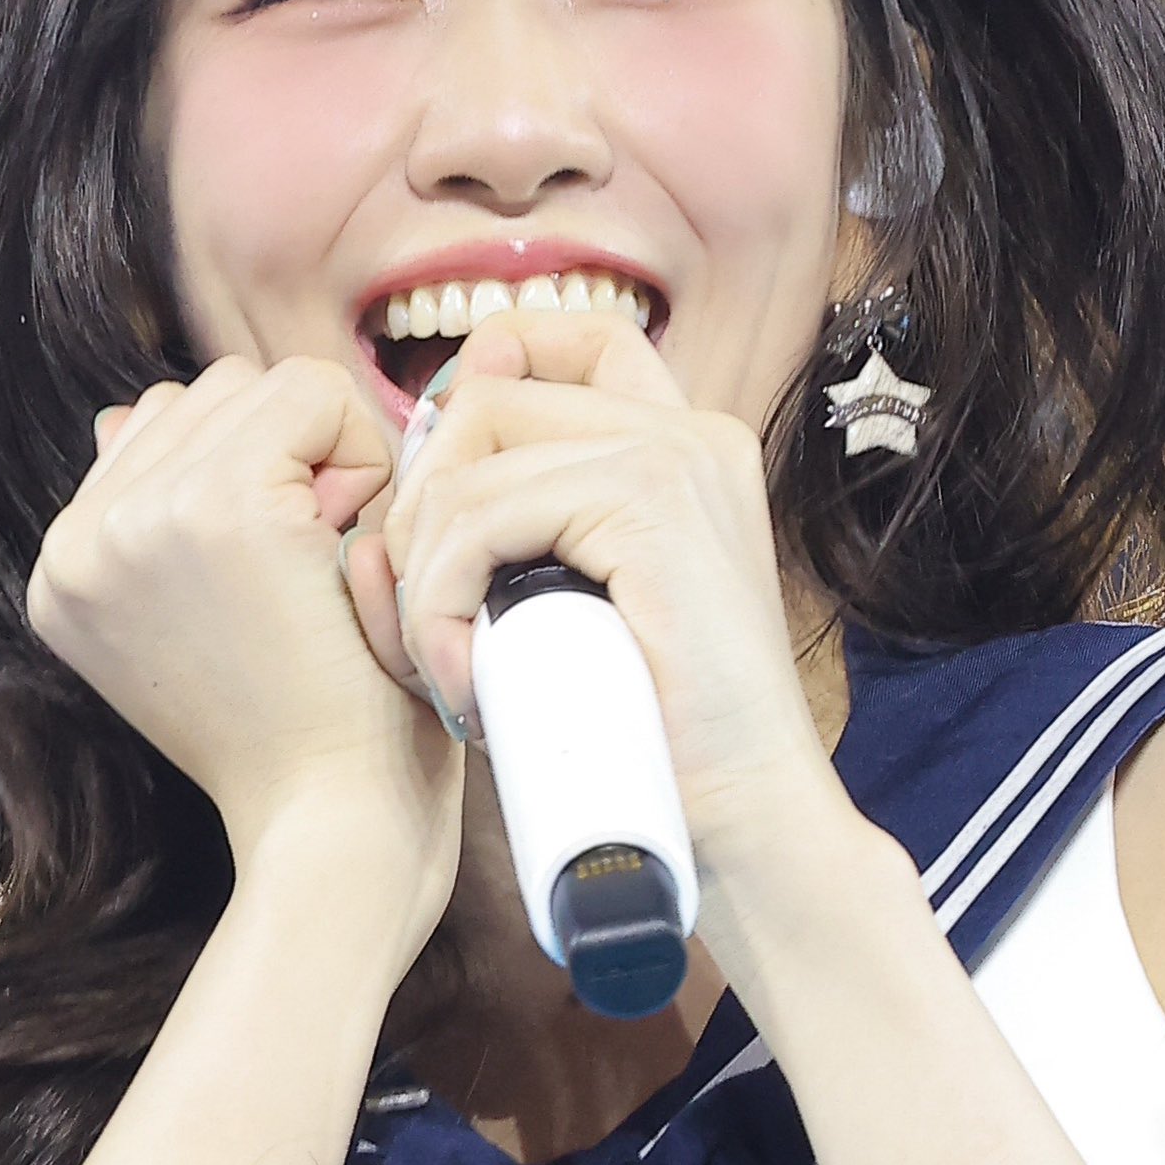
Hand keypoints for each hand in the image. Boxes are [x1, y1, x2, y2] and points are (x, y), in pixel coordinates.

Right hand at [27, 356, 458, 937]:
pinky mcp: (218, 506)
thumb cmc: (300, 733)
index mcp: (66, 568)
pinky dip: (363, 458)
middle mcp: (78, 541)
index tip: (276, 586)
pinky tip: (351, 554)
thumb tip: (124, 420)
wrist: (334, 822)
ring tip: (324, 568)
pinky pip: (313, 392)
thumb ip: (154, 519)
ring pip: (254, 384)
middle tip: (311, 579)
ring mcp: (138, 518)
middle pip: (202, 396)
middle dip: (281, 461)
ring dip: (321, 458)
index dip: (250, 484)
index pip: (159, 431)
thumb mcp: (194, 626)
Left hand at [367, 314, 838, 884]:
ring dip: (422, 574)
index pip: (563, 341)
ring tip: (446, 671)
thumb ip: (529, 535)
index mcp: (688, 448)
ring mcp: (676, 457)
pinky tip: (465, 684)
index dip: (475, 388)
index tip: (436, 502)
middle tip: (418, 620)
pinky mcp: (649, 503)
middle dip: (421, 504)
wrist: (747, 823)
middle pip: (490, 394)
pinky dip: (440, 604)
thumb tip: (419, 475)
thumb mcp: (582, 613)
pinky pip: (480, 518)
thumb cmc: (657, 745)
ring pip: (470, 462)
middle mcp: (691, 432)